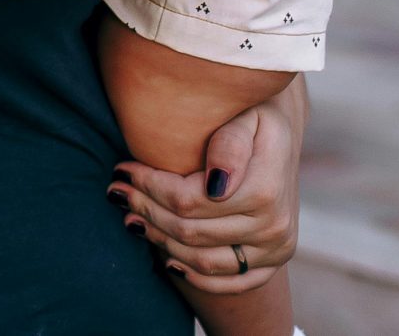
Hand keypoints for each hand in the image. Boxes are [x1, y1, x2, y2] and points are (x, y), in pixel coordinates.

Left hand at [107, 77, 304, 293]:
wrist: (281, 138)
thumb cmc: (254, 117)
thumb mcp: (246, 115)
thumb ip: (230, 143)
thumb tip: (216, 182)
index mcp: (265, 190)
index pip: (188, 201)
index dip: (149, 187)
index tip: (123, 170)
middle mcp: (273, 227)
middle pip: (190, 232)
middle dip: (146, 211)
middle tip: (116, 193)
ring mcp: (274, 250)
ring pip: (202, 261)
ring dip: (160, 242)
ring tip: (132, 219)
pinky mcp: (271, 265)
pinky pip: (228, 284)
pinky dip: (194, 276)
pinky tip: (166, 257)